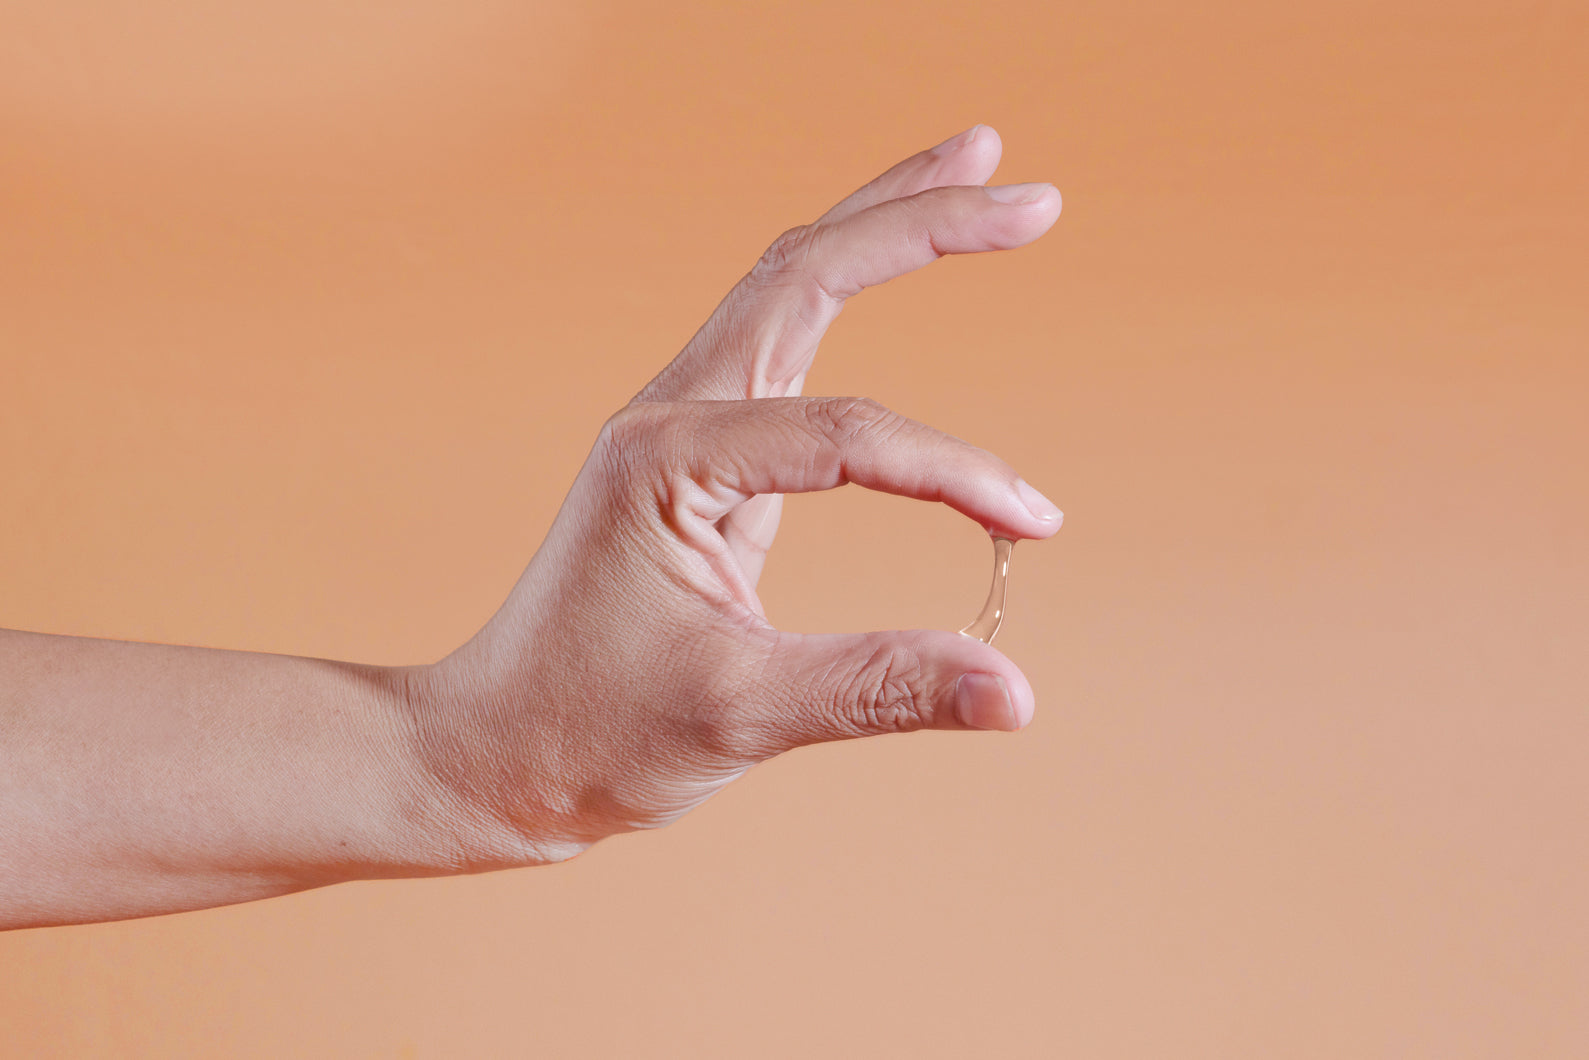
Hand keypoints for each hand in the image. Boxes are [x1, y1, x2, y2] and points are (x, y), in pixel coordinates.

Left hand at [404, 126, 1063, 867]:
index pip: (845, 437)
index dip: (955, 472)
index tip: (1034, 526)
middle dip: (921, 224)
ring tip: (974, 167)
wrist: (497, 748)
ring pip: (789, 282)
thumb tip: (1014, 694)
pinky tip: (885, 260)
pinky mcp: (697, 451)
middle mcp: (669, 416)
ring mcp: (679, 422)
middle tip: (1033, 196)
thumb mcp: (741, 716)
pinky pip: (781, 336)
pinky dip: (844, 283)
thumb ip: (881, 689)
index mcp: (668, 460)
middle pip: (807, 273)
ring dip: (880, 222)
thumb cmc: (592, 733)